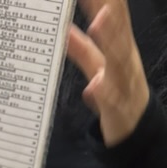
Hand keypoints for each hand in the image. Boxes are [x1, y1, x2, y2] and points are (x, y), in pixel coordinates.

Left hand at [66, 0, 148, 144]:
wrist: (134, 124)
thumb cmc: (116, 90)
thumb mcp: (97, 67)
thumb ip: (82, 49)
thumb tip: (65, 29)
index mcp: (120, 49)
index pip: (116, 20)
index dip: (108, 2)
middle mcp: (124, 62)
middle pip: (118, 34)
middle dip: (111, 14)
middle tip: (100, 2)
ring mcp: (124, 84)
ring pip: (118, 61)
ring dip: (109, 41)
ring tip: (97, 24)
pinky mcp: (118, 108)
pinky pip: (112, 100)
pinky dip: (104, 92)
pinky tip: (94, 85)